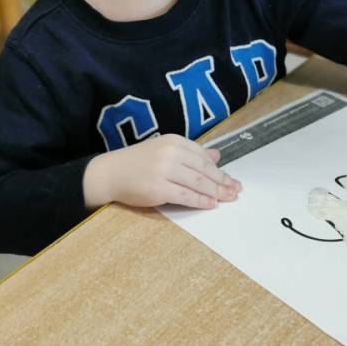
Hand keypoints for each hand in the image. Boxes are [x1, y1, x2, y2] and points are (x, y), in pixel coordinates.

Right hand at [83, 134, 240, 209]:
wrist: (110, 173)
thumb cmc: (137, 163)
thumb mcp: (164, 151)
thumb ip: (190, 153)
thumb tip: (217, 156)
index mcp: (174, 141)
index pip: (203, 156)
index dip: (219, 169)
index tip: (231, 179)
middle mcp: (170, 152)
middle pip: (204, 169)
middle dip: (222, 181)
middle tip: (236, 190)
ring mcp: (164, 170)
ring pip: (198, 183)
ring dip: (216, 192)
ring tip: (228, 198)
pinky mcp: (159, 188)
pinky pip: (186, 195)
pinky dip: (200, 201)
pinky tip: (211, 204)